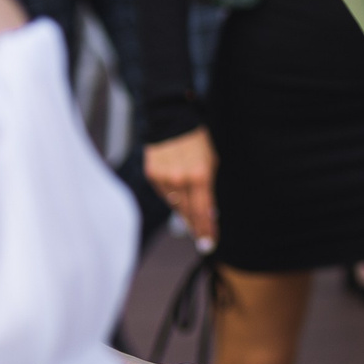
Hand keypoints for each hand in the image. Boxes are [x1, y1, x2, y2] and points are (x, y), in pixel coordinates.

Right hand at [145, 127, 217, 247]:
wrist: (172, 121)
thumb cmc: (197, 142)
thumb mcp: (211, 162)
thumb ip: (208, 188)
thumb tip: (208, 212)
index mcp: (200, 176)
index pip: (204, 211)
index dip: (206, 229)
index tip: (210, 243)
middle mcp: (181, 179)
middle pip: (188, 213)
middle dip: (197, 228)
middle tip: (203, 241)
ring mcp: (164, 178)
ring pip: (175, 205)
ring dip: (184, 212)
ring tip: (192, 220)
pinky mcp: (152, 175)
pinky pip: (164, 194)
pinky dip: (172, 197)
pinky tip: (178, 195)